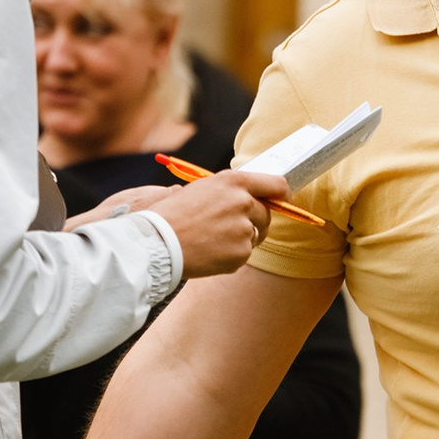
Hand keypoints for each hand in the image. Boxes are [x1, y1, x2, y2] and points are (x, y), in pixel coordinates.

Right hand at [66, 170, 290, 277]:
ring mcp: (244, 229)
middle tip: (228, 229)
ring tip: (209, 240)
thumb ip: (227, 192)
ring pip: (253, 237)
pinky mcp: (241, 253)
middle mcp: (244, 202)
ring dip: (238, 240)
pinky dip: (229, 257)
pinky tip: (207, 253)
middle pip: (265, 214)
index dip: (281, 193)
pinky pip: (242, 255)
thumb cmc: (171, 215)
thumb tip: (247, 197)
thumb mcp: (199, 190)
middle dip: (253, 222)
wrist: (156, 243)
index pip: (275, 184)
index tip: (282, 199)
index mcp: (233, 181)